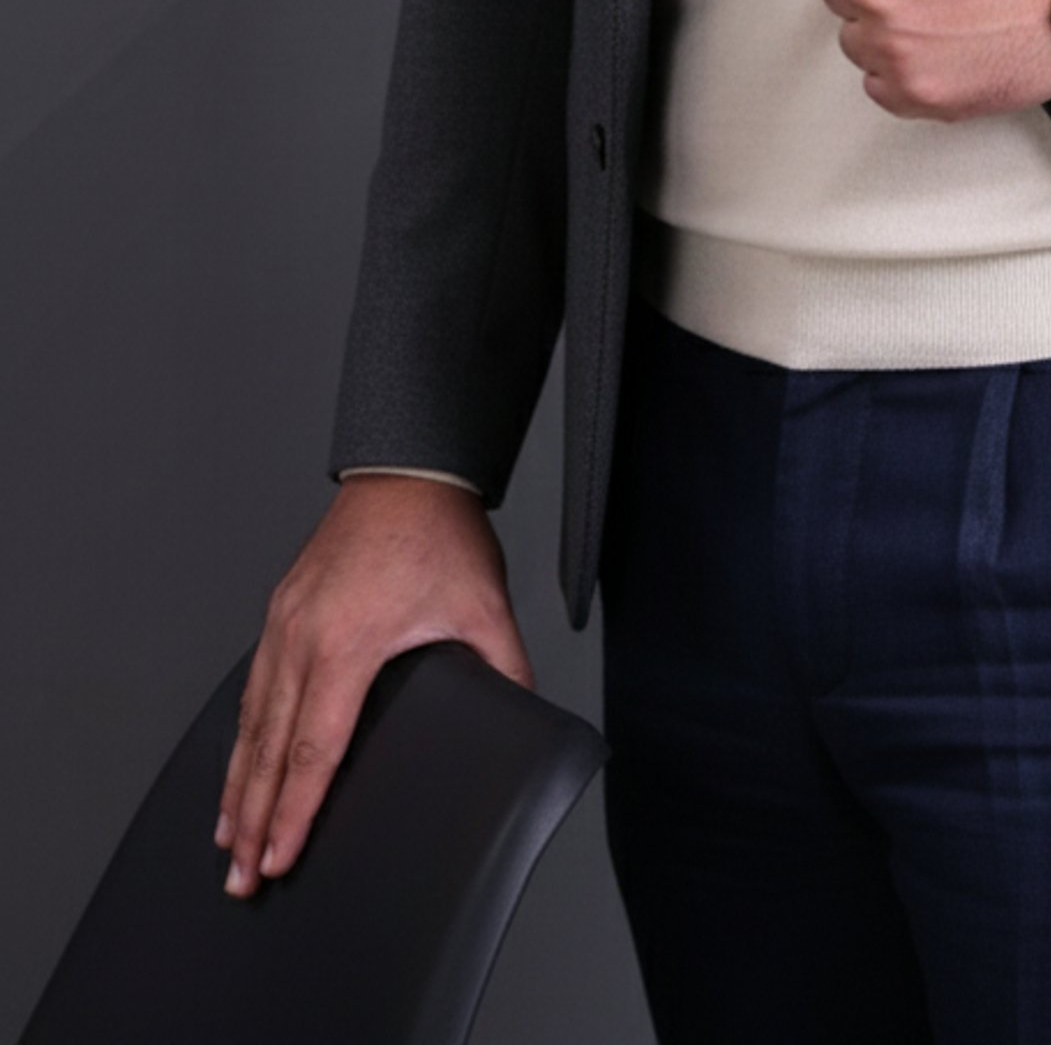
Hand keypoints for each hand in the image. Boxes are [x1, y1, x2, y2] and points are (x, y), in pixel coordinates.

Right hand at [214, 475, 531, 898]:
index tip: (279, 860)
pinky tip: (237, 763)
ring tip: (228, 839)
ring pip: (250, 720)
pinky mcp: (280, 608)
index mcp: (348, 643)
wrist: (409, 467)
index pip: (315, 750)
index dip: (296, 813)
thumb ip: (506, 668)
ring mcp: (284, 620)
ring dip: (237, 784)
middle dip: (253, 820)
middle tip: (241, 877)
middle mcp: (303, 636)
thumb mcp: (484, 605)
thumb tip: (528, 718)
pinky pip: (252, 684)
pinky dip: (240, 733)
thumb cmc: (443, 532)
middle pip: (269, 749)